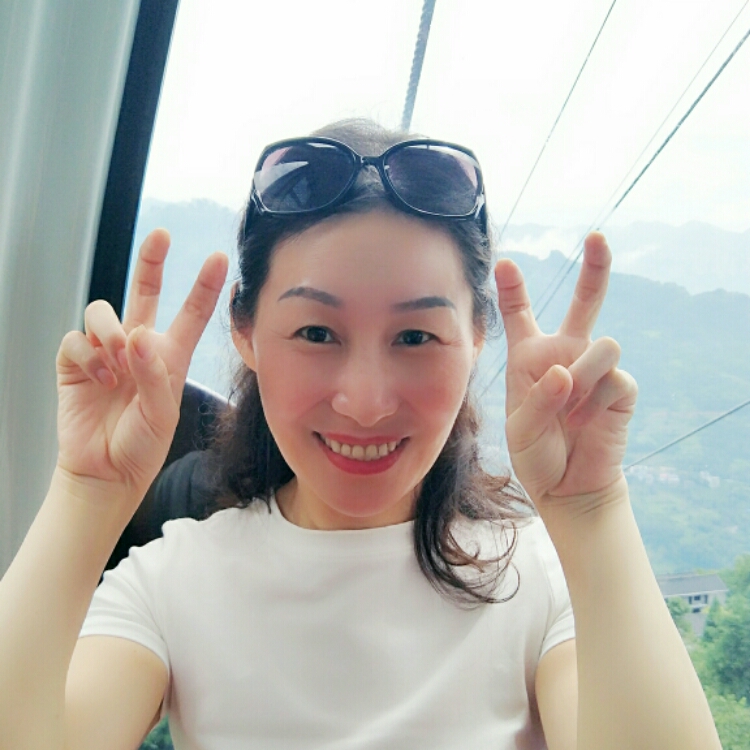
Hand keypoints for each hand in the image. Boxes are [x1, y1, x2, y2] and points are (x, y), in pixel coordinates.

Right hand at [55, 229, 227, 503]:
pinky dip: (88, 355)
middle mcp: (139, 347)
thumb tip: (137, 335)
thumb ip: (154, 375)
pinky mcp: (76, 363)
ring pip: (103, 311)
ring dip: (111, 331)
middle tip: (161, 235)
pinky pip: (76, 339)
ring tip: (117, 362)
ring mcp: (106, 353)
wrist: (105, 472)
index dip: (205, 286)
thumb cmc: (141, 446)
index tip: (220, 258)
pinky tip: (99, 377)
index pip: (191, 314)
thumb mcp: (162, 414)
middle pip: (145, 293)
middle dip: (151, 261)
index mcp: (170, 357)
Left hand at [496, 232, 636, 510]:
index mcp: (530, 356)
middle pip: (585, 301)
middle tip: (596, 236)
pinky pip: (614, 377)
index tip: (503, 263)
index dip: (512, 288)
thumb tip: (567, 372)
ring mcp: (595, 368)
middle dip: (595, 267)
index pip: (520, 314)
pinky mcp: (622, 387)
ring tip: (570, 409)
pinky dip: (595, 402)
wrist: (567, 486)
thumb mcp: (520, 428)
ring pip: (602, 342)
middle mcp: (565, 353)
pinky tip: (586, 421)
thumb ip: (538, 399)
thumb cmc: (536, 454)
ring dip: (583, 377)